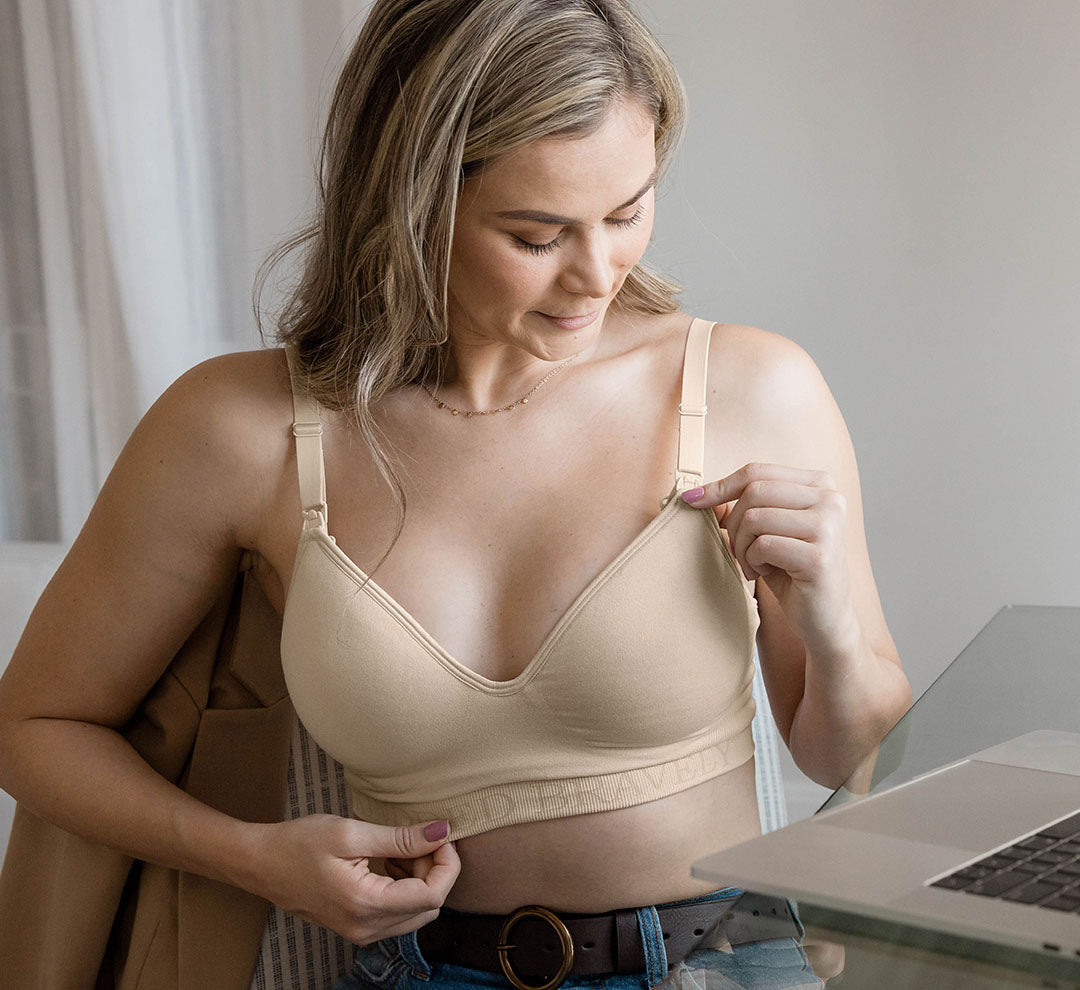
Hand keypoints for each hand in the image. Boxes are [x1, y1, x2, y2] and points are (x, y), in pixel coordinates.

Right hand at [248, 815, 459, 944]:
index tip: (441, 835)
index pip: (433, 895)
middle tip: (419, 838)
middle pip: (429, 906)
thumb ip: (400, 838)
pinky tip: (390, 861)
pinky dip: (405, 887)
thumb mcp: (351, 833)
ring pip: (416, 911)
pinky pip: (397, 913)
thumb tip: (441, 832)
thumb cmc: (298, 844)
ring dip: (420, 878)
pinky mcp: (357, 926)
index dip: (447, 864)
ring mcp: (361, 932)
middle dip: (435, 870)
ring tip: (401, 847)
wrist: (260, 864)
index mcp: (367, 905)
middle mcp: (367, 928)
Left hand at [683, 463, 854, 651]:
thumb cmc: (790, 569)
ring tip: (754, 564)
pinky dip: (752, 561)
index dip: (720, 485)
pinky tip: (764, 573)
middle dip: (734, 523)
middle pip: (755, 491)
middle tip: (738, 550)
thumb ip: (741, 507)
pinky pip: (763, 545)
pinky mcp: (820, 556)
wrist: (823, 617)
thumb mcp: (766, 530)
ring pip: (756, 518)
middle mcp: (830, 499)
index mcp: (819, 484)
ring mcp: (828, 526)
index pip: (757, 471)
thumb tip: (696, 495)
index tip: (692, 500)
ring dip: (742, 546)